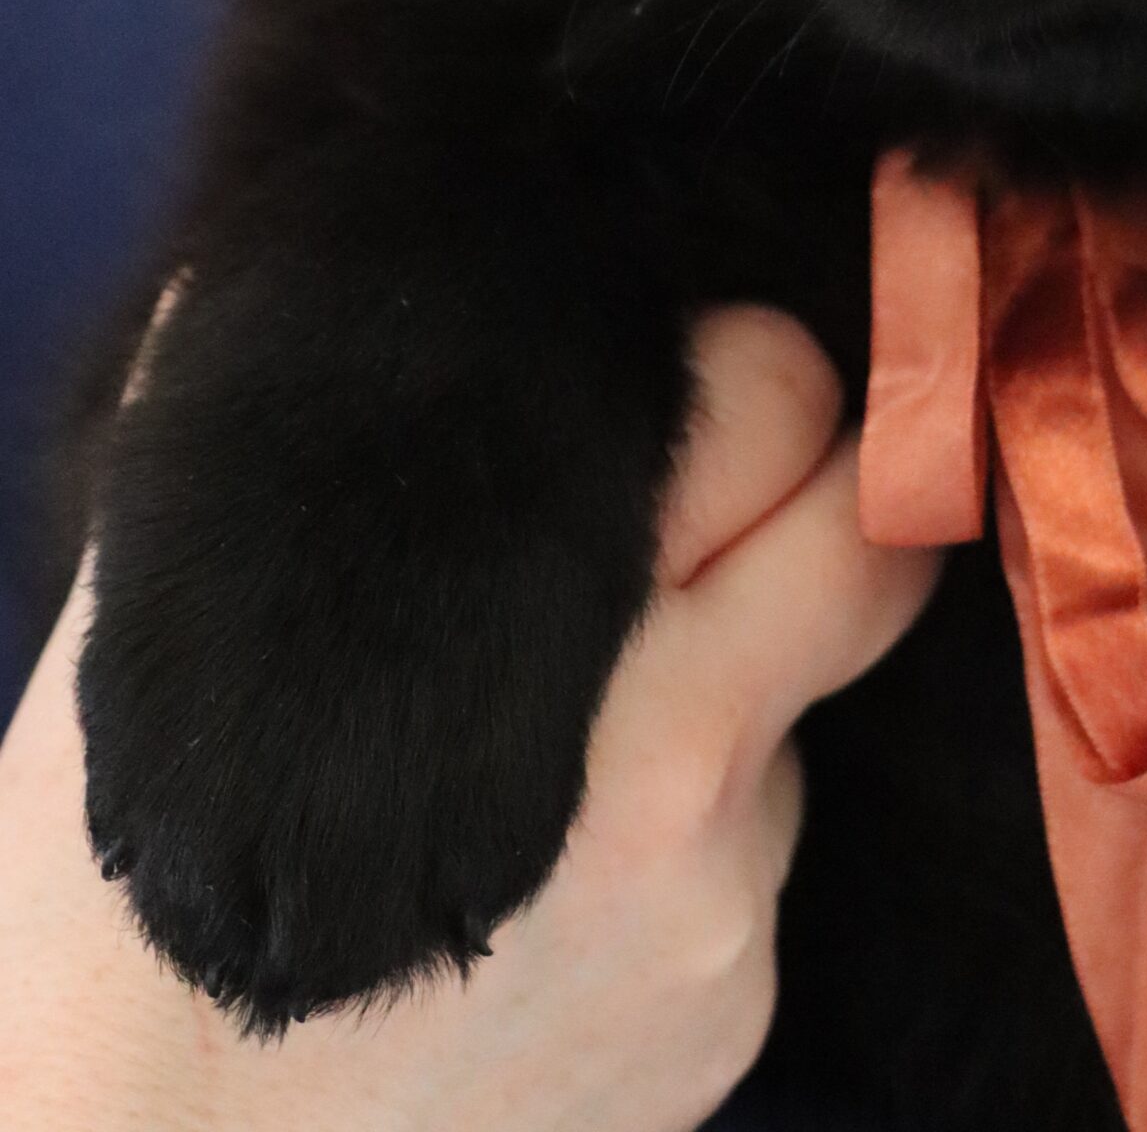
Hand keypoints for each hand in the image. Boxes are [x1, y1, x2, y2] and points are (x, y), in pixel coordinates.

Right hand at [0, 305, 936, 1131]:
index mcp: (583, 681)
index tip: (673, 368)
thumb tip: (277, 279)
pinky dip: (687, 825)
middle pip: (867, 545)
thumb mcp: (156, 659)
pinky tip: (549, 862)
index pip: (778, 416)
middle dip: (810, 477)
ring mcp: (728, 929)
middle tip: (710, 471)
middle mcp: (689, 798)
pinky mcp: (735, 1028)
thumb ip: (252, 450)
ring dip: (724, 674)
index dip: (738, 363)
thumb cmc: (117, 941)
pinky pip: (756, 857)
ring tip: (557, 716)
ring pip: (799, 706)